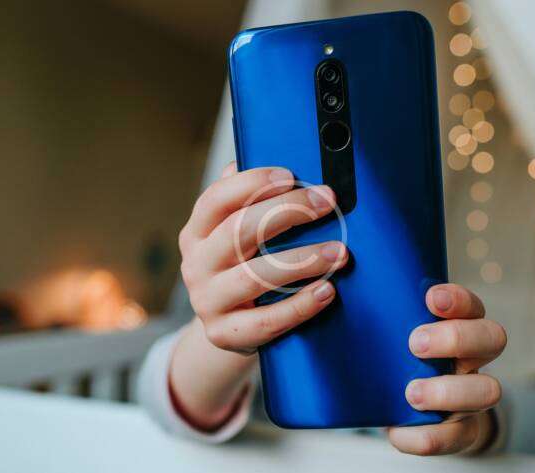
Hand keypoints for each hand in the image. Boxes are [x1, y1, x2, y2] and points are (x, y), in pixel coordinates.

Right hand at [178, 163, 347, 353]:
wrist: (230, 328)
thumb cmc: (244, 269)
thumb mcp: (239, 236)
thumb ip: (250, 202)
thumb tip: (274, 160)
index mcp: (196, 232)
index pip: (216, 200)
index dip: (251, 183)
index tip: (290, 175)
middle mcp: (196, 265)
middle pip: (237, 231)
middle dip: (287, 211)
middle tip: (326, 202)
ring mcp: (207, 301)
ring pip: (254, 276)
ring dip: (302, 260)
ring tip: (338, 252)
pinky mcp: (224, 334)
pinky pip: (266, 321)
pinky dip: (300, 305)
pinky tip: (327, 291)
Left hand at [387, 284, 505, 455]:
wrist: (410, 411)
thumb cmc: (396, 359)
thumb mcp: (392, 333)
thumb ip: (380, 315)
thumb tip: (331, 289)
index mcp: (459, 325)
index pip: (473, 304)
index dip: (459, 299)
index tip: (431, 298)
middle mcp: (473, 358)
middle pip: (493, 338)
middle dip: (456, 338)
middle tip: (414, 343)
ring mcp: (471, 395)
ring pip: (488, 390)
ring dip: (448, 391)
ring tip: (411, 392)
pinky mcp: (462, 430)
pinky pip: (456, 436)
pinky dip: (425, 436)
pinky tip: (397, 430)